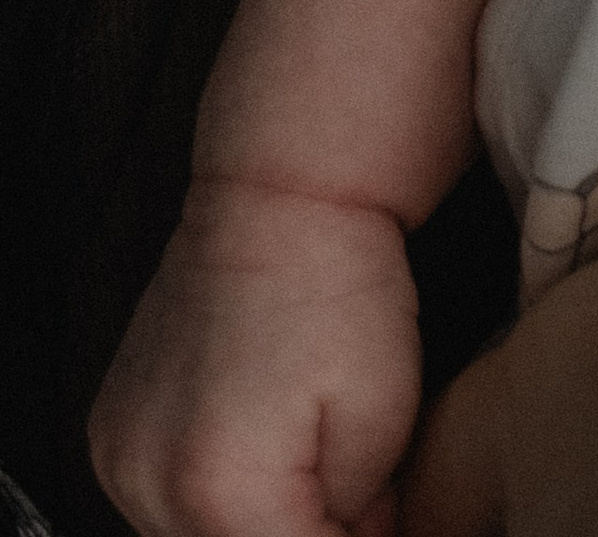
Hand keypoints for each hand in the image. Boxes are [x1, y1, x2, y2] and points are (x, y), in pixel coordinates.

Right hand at [91, 177, 420, 536]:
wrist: (282, 195)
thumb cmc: (341, 287)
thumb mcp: (385, 418)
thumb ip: (358, 517)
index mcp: (223, 490)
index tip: (377, 521)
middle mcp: (151, 484)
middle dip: (298, 534)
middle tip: (351, 503)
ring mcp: (120, 458)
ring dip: (251, 526)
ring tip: (307, 473)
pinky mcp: (111, 434)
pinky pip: (160, 507)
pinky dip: (209, 502)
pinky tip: (256, 458)